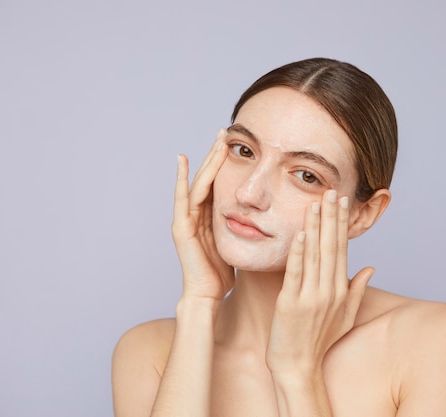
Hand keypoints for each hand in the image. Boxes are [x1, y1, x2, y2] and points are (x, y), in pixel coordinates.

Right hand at [172, 129, 234, 301]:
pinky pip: (181, 199)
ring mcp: (186, 220)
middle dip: (216, 155)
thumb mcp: (236, 243)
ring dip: (207, 162)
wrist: (206, 296)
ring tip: (215, 141)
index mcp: (210, 217)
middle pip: (207, 178)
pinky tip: (182, 162)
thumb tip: (265, 216)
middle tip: (225, 132)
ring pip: (198, 183)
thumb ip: (243, 227)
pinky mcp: (180, 228)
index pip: (218, 184)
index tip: (236, 144)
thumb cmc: (222, 274)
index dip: (225, 164)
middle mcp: (196, 215)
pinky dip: (180, 180)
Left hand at [265, 189, 373, 376]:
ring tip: (316, 203)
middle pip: (330, 247)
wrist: (298, 367)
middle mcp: (328, 291)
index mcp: (340, 290)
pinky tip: (301, 233)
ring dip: (315, 227)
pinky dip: (298, 253)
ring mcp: (310, 297)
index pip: (342, 249)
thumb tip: (371, 267)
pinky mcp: (290, 303)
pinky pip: (295, 273)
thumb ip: (358, 289)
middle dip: (331, 217)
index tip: (341, 202)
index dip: (341, 224)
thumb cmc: (319, 342)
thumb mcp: (345, 316)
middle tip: (331, 191)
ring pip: (314, 255)